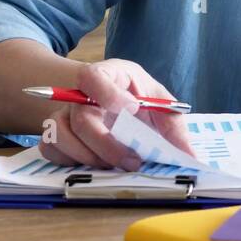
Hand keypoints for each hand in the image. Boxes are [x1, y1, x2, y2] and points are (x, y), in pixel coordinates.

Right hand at [37, 59, 195, 170]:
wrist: (111, 99)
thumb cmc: (136, 97)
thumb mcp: (160, 104)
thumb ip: (174, 128)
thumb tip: (190, 157)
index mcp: (107, 75)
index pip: (93, 76)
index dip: (107, 94)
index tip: (130, 109)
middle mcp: (79, 94)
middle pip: (81, 117)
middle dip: (107, 145)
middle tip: (132, 161)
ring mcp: (64, 113)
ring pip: (61, 135)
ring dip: (89, 157)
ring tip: (113, 165)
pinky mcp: (55, 133)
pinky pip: (50, 148)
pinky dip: (70, 161)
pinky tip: (92, 163)